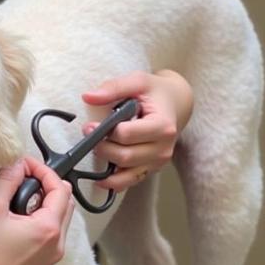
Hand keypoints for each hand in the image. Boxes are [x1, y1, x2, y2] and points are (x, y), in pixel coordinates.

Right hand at [0, 157, 73, 264]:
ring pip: (58, 225)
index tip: (25, 164)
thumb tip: (17, 166)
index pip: (59, 189)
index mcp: (48, 229)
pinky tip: (17, 227)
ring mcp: (49, 262)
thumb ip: (7, 180)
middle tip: (24, 179)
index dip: (43, 170)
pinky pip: (49, 243)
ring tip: (19, 202)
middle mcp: (56, 247)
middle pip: (65, 206)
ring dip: (44, 207)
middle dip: (47, 187)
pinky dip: (40, 227)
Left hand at [81, 70, 192, 191]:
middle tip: (88, 135)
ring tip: (94, 149)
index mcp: (162, 126)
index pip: (127, 135)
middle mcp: (163, 148)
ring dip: (106, 163)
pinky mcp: (152, 168)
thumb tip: (88, 97)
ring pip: (126, 173)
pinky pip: (131, 182)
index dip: (104, 131)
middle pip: (125, 156)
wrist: (176, 103)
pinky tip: (99, 178)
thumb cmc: (155, 92)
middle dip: (102, 147)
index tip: (89, 125)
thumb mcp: (137, 81)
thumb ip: (113, 88)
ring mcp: (158, 161)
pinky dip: (114, 183)